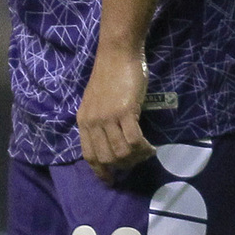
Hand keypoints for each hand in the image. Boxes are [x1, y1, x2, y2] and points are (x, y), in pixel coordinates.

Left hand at [77, 47, 156, 182]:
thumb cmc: (110, 75)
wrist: (117, 54)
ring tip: (147, 152)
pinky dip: (144, 148)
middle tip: (138, 159)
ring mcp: (108, 117)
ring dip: (137, 157)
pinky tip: (151, 147)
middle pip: (107, 157)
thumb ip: (100, 122)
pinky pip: (134, 140)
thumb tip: (113, 143)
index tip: (111, 181)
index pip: (89, 155)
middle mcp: (93, 122)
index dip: (101, 171)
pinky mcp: (125, 111)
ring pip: (122, 152)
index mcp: (83, 121)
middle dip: (124, 165)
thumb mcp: (96, 102)